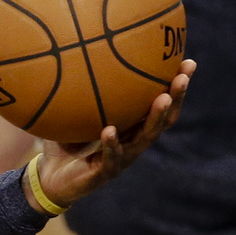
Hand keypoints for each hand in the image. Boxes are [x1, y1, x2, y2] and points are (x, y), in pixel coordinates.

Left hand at [32, 59, 194, 209]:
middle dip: (176, 96)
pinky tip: (110, 130)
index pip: (159, 104)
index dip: (175, 86)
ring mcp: (122, 158)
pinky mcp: (104, 173)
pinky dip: (111, 143)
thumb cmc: (65, 144)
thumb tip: (72, 55)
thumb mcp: (72, 114)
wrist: (49, 179)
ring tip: (162, 97)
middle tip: (183, 75)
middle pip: (163, 118)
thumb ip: (78, 92)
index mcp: (131, 127)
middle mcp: (132, 142)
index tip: (186, 62)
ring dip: (154, 117)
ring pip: (145, 137)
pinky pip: (111, 157)